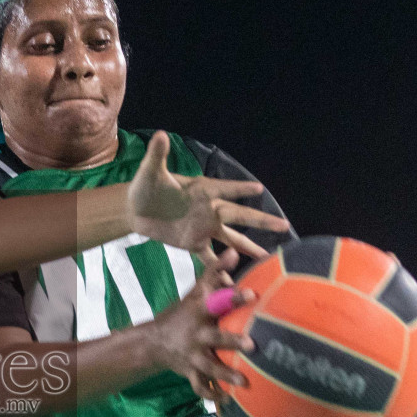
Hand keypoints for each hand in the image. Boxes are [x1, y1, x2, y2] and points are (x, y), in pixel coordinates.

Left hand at [127, 131, 289, 263]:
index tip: (259, 189)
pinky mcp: (192, 243)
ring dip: (248, 247)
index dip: (241, 188)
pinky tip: (232, 280)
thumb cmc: (143, 187)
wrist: (133, 210)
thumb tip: (159, 135)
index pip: (227, 188)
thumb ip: (157, 155)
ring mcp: (202, 227)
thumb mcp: (150, 172)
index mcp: (202, 190)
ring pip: (230, 238)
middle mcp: (208, 209)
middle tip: (283, 225)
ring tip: (266, 257)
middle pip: (239, 215)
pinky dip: (220, 268)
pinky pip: (210, 258)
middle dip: (261, 220)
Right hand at [146, 249, 254, 400]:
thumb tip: (233, 251)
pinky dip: (212, 395)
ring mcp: (192, 355)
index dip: (233, 296)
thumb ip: (214, 273)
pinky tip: (227, 401)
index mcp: (199, 312)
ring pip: (209, 367)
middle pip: (215, 338)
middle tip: (252, 345)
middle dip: (232, 341)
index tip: (252, 293)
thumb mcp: (194, 292)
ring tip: (244, 383)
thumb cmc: (182, 312)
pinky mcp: (190, 371)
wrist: (153, 342)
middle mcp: (196, 334)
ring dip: (225, 375)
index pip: (216, 300)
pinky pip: (200, 386)